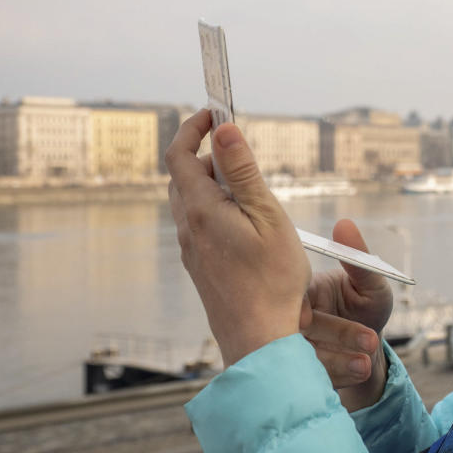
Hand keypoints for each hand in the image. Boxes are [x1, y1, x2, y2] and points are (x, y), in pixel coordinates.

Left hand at [166, 109, 310, 366]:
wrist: (259, 340)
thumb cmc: (272, 280)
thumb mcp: (266, 216)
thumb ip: (242, 172)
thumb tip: (223, 130)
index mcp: (201, 211)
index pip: (180, 155)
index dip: (193, 128)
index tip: (214, 112)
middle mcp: (189, 229)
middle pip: (183, 177)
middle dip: (204, 153)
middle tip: (236, 146)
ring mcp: (192, 251)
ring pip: (190, 202)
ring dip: (211, 182)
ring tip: (246, 184)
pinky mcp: (201, 268)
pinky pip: (199, 225)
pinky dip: (215, 208)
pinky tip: (244, 223)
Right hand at [300, 219, 393, 410]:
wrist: (369, 346)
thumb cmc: (367, 305)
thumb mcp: (371, 283)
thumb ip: (359, 259)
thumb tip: (344, 223)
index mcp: (300, 291)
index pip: (288, 296)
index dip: (299, 307)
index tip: (312, 317)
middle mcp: (291, 320)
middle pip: (293, 330)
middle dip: (327, 337)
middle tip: (364, 341)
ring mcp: (295, 349)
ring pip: (302, 358)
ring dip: (335, 362)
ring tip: (366, 363)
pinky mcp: (302, 373)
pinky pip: (311, 377)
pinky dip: (339, 375)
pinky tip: (362, 370)